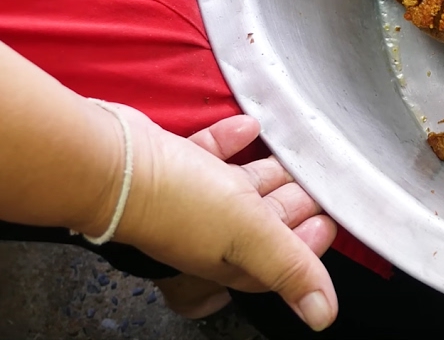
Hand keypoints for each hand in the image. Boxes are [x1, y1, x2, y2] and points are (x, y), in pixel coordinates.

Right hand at [86, 106, 338, 330]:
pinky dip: (232, 142)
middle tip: (323, 180)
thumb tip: (323, 317)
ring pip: (242, 187)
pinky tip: (249, 127)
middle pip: (267, 220)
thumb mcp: (251, 235)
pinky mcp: (176, 165)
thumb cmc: (179, 204)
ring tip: (293, 153)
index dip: (309, 243)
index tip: (332, 219)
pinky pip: (211, 154)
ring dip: (269, 171)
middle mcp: (215, 231)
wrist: (110, 166)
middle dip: (296, 202)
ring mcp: (194, 198)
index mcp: (235, 256)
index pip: (283, 257)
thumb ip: (291, 270)